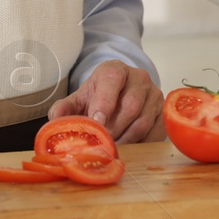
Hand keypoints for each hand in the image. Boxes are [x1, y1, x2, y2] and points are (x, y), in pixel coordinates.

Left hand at [48, 61, 164, 143]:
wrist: (122, 96)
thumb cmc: (98, 98)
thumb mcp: (79, 99)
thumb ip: (64, 109)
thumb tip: (54, 122)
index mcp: (115, 70)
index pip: (112, 80)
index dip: (104, 102)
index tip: (97, 123)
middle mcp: (138, 77)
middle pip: (129, 106)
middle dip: (113, 129)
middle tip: (101, 144)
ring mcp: (154, 94)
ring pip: (142, 122)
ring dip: (125, 139)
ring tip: (111, 148)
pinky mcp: (163, 111)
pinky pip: (154, 131)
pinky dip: (140, 144)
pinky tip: (128, 147)